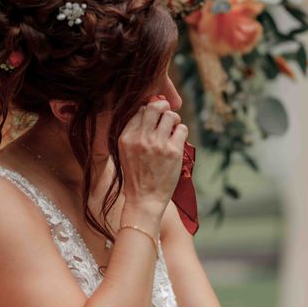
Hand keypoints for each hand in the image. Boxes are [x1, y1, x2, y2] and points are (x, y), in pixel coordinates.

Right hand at [118, 96, 188, 215]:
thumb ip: (134, 133)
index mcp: (126, 137)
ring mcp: (158, 144)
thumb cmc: (137, 176)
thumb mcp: (125, 152)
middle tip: (167, 113)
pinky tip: (177, 140)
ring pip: (171, 116)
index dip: (150, 110)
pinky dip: (181, 131)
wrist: (144, 199)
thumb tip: (148, 110)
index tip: (155, 116)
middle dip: (163, 107)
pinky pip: (182, 129)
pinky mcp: (173, 151)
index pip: (140, 111)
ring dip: (174, 119)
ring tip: (173, 127)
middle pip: (155, 107)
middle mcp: (141, 138)